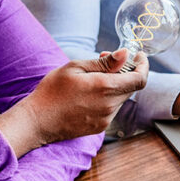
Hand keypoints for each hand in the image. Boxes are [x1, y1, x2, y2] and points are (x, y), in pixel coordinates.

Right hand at [0, 49, 148, 156]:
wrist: (36, 121)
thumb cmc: (52, 91)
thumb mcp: (75, 68)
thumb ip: (105, 62)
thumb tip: (126, 54)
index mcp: (106, 88)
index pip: (140, 78)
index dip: (143, 66)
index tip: (139, 56)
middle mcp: (110, 105)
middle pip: (131, 87)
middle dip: (125, 71)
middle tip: (108, 60)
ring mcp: (106, 118)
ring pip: (121, 97)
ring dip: (116, 85)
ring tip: (94, 77)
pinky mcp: (100, 127)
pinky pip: (112, 108)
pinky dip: (108, 98)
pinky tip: (90, 93)